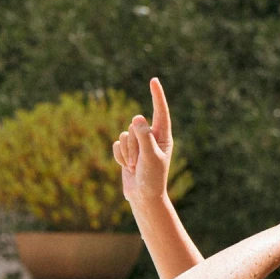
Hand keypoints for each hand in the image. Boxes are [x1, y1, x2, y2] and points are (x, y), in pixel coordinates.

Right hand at [113, 77, 173, 206]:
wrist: (143, 198)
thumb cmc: (152, 179)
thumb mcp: (150, 157)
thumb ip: (144, 136)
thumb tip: (137, 117)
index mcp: (163, 136)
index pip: (160, 111)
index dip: (156, 95)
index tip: (153, 80)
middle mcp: (150, 137)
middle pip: (135, 126)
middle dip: (134, 145)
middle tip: (140, 162)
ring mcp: (138, 144)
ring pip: (124, 135)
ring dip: (127, 153)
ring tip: (135, 167)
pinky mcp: (126, 151)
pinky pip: (117, 145)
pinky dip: (120, 157)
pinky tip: (127, 168)